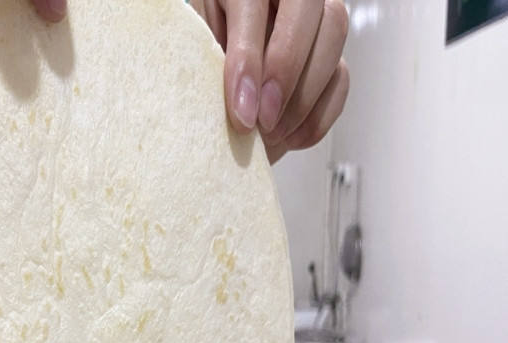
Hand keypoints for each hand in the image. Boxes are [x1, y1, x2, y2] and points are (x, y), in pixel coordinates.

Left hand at [192, 0, 348, 162]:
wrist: (213, 90)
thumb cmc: (196, 66)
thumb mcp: (192, 61)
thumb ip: (210, 72)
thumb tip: (239, 114)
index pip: (253, 3)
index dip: (249, 60)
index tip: (242, 112)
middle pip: (309, 10)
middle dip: (286, 73)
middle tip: (263, 123)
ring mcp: (314, 19)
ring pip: (333, 35)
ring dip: (304, 96)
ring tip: (270, 134)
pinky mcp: (330, 56)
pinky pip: (340, 78)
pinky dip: (317, 116)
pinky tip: (288, 138)